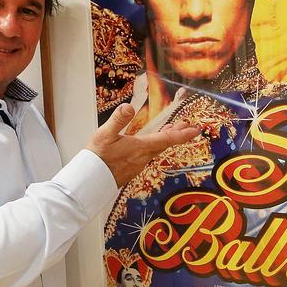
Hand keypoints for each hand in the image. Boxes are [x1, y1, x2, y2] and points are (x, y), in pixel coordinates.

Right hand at [86, 104, 200, 186]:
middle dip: (177, 134)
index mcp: (140, 147)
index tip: (196, 129)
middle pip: (165, 144)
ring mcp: (138, 164)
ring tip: (171, 130)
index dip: (183, 134)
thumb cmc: (97, 157)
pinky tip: (151, 143)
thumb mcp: (105, 134)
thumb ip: (118, 119)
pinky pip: (149, 155)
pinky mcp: (133, 168)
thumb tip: (128, 106)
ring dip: (166, 139)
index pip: (167, 139)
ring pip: (157, 149)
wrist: (90, 180)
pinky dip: (155, 146)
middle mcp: (143, 157)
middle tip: (187, 126)